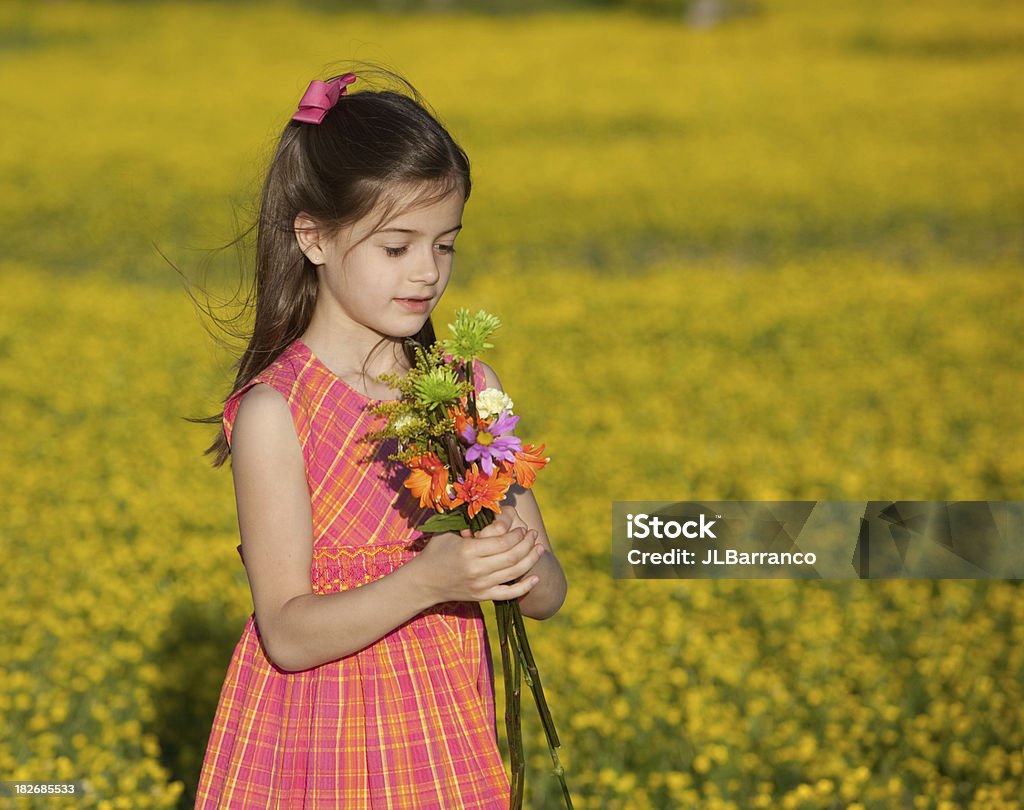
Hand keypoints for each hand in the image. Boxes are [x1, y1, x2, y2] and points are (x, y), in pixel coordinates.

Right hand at [412, 512, 544, 604]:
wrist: (423, 582)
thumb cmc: (435, 551)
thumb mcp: (448, 532)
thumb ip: (469, 522)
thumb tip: (490, 506)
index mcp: (468, 550)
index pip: (502, 540)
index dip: (516, 532)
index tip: (520, 526)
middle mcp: (477, 569)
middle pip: (512, 556)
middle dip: (527, 543)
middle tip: (533, 534)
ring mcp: (481, 585)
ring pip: (515, 572)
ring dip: (531, 559)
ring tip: (539, 548)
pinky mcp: (483, 596)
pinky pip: (509, 594)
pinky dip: (525, 587)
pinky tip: (536, 577)